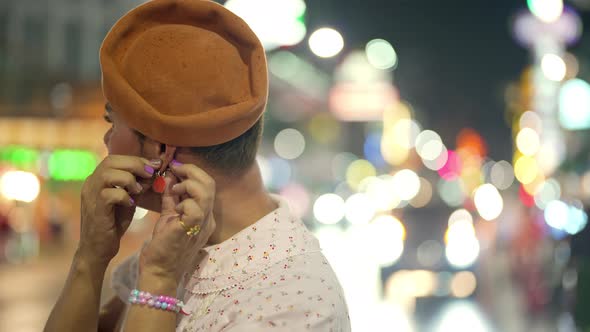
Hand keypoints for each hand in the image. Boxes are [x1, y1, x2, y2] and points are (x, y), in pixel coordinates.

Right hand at [79, 155, 159, 263]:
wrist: (98, 248)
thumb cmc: (113, 223)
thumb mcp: (128, 199)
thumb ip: (136, 185)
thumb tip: (153, 171)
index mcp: (97, 178)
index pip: (115, 159)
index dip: (136, 159)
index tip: (154, 165)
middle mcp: (91, 183)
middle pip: (111, 161)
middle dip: (135, 164)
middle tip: (151, 173)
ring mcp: (90, 195)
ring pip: (109, 174)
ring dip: (129, 179)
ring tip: (138, 190)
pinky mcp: (95, 208)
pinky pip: (110, 194)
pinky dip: (124, 196)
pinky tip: (131, 204)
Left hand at [139, 162, 215, 281]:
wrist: (159, 272)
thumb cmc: (163, 248)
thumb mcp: (168, 217)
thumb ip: (171, 198)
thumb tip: (170, 177)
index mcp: (204, 216)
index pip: (207, 186)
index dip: (192, 173)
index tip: (175, 167)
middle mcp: (207, 218)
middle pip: (210, 184)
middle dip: (192, 171)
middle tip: (174, 168)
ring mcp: (202, 224)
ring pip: (206, 192)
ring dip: (188, 183)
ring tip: (175, 187)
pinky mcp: (190, 229)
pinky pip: (195, 207)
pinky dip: (184, 200)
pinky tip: (175, 206)